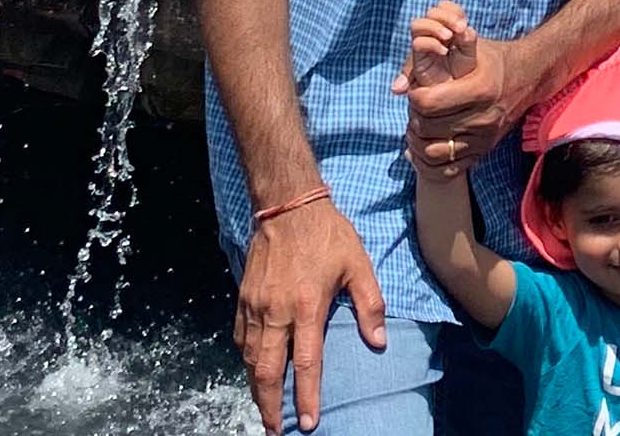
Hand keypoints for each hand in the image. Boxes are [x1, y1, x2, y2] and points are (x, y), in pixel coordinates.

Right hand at [237, 196, 386, 434]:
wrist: (287, 206)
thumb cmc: (328, 235)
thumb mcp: (359, 265)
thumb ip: (370, 305)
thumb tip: (378, 342)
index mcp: (307, 307)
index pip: (305, 364)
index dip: (306, 397)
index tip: (309, 422)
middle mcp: (276, 312)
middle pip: (267, 371)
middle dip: (270, 405)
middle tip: (276, 430)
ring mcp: (255, 306)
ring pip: (250, 359)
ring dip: (256, 388)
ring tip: (265, 409)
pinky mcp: (243, 298)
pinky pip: (241, 339)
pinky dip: (246, 361)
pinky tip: (253, 372)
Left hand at [392, 0, 530, 167]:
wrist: (528, 77)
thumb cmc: (491, 59)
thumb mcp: (467, 46)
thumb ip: (432, 56)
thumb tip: (398, 86)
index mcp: (479, 89)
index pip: (428, 103)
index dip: (415, 96)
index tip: (418, 90)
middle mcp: (483, 118)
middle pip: (427, 128)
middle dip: (414, 117)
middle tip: (416, 108)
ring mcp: (484, 139)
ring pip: (433, 153)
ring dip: (417, 142)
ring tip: (417, 127)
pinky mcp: (483, 152)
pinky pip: (447, 172)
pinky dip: (427, 165)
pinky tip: (419, 150)